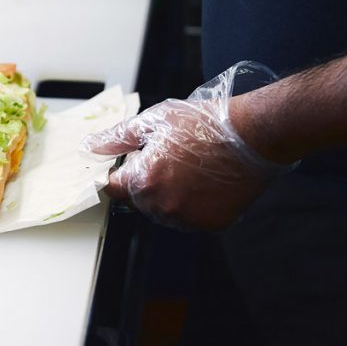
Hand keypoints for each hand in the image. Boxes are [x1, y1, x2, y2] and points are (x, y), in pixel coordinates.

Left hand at [81, 62, 295, 230]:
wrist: (255, 135)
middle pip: (138, 200)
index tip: (131, 160)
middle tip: (167, 156)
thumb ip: (117, 138)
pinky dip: (191, 203)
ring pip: (163, 211)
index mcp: (144, 181)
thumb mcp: (154, 121)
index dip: (120, 170)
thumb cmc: (205, 124)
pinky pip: (190, 217)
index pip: (113, 187)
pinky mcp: (212, 224)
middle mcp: (164, 206)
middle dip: (145, 180)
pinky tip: (204, 181)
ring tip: (188, 167)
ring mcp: (189, 218)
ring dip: (167, 194)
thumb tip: (91, 146)